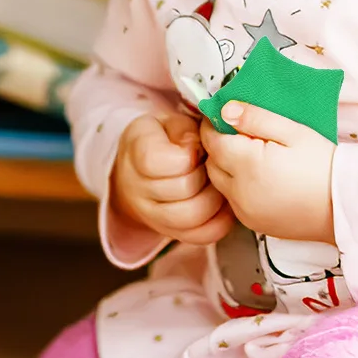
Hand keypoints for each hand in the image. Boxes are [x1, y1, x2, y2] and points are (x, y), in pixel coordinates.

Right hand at [110, 110, 235, 245]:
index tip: (197, 147)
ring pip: (193, 216)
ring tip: (217, 182)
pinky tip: (222, 202)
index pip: (157, 162)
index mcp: (136, 152)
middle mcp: (138, 188)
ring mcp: (152, 215)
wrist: (142, 170)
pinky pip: (203, 235)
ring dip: (215, 198)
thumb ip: (183, 129)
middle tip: (212, 163)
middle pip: (182, 189)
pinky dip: (221, 219)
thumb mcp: (168, 122)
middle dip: (206, 174)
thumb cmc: (162, 140)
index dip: (188, 155)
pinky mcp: (172, 232)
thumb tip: (199, 144)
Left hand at [200, 101, 336, 242]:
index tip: (221, 115)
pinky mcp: (254, 225)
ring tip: (249, 156)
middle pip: (212, 163)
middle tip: (238, 134)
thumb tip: (224, 109)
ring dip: (225, 167)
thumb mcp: (294, 132)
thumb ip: (255, 118)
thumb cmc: (323, 164)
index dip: (212, 125)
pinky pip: (233, 201)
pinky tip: (258, 178)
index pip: (211, 141)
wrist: (347, 207)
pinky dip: (236, 187)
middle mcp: (239, 192)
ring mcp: (245, 212)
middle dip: (218, 146)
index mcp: (247, 165)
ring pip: (220, 183)